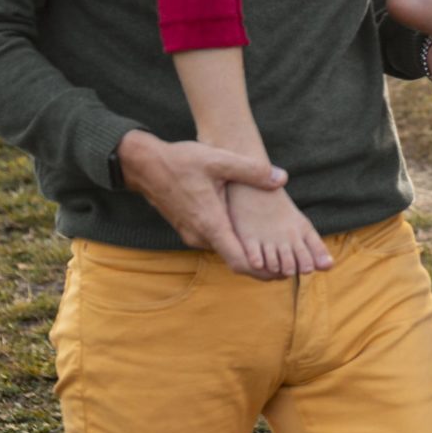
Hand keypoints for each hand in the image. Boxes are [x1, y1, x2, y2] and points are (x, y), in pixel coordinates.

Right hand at [116, 131, 288, 274]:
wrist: (144, 166)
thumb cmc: (181, 162)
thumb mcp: (219, 160)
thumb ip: (252, 170)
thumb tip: (281, 178)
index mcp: (211, 223)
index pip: (240, 261)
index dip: (263, 270)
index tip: (283, 272)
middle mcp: (200, 235)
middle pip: (236, 261)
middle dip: (261, 266)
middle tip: (287, 267)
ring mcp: (192, 235)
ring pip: (225, 251)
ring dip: (247, 255)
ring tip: (274, 252)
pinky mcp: (189, 230)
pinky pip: (215, 243)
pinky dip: (233, 244)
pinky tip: (249, 236)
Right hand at [226, 183, 333, 277]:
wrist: (256, 188)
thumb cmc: (283, 214)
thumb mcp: (303, 227)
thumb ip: (317, 249)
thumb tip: (329, 266)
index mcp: (302, 231)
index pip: (308, 260)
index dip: (306, 266)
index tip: (303, 265)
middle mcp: (286, 235)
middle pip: (291, 267)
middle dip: (291, 270)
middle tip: (285, 265)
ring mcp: (267, 237)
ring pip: (274, 266)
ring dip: (274, 268)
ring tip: (272, 260)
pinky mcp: (249, 237)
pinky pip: (255, 260)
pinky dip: (257, 263)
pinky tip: (257, 259)